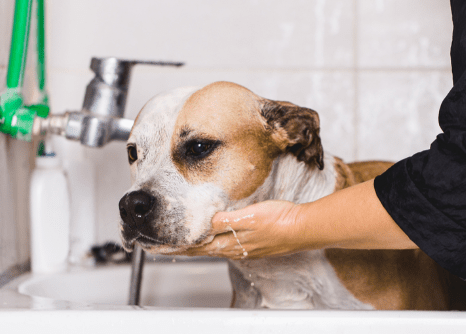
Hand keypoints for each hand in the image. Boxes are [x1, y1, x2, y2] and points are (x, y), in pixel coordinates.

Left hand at [179, 200, 305, 259]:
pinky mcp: (256, 245)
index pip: (197, 247)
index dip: (179, 247)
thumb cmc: (279, 220)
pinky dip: (216, 244)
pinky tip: (219, 240)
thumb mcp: (249, 215)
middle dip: (185, 249)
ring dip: (200, 247)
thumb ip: (225, 220)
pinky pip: (229, 247)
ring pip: (216, 249)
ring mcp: (246, 248)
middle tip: (168, 248)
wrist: (303, 228)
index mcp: (230, 243)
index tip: (162, 248)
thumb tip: (203, 224)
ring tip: (188, 245)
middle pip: (204, 250)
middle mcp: (236, 249)